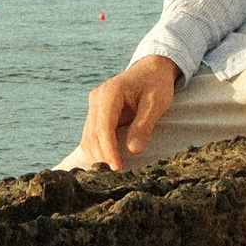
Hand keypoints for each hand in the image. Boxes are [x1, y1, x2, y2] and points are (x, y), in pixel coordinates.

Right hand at [80, 55, 181, 170]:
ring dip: (99, 156)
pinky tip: (110, 162)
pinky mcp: (96, 113)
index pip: (103, 127)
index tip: (118, 168)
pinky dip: (99, 150)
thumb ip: (143, 126)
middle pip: (92, 135)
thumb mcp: (156, 103)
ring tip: (114, 173)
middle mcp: (97, 98)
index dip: (109, 151)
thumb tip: (132, 151)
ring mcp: (94, 106)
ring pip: (88, 138)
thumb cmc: (156, 84)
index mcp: (110, 93)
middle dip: (103, 157)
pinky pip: (92, 136)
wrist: (151, 69)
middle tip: (118, 177)